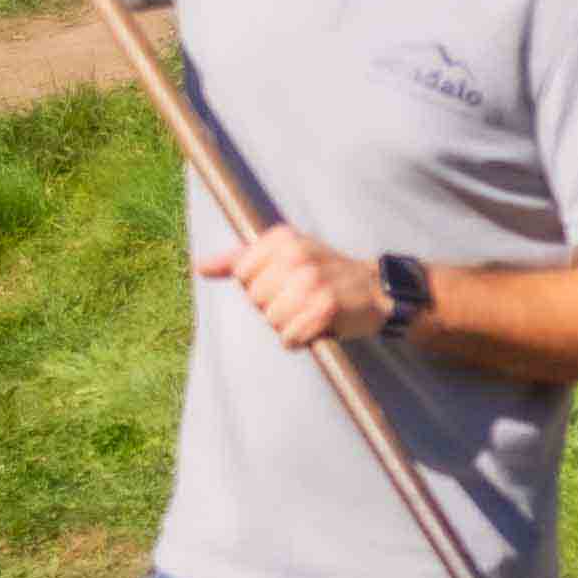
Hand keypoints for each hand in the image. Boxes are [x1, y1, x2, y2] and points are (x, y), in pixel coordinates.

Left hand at [198, 224, 382, 349]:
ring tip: (309, 312)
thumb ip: (240, 259)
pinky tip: (316, 326)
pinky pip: (290, 337)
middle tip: (301, 299)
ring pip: (272, 320)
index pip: (242, 274)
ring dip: (289, 325)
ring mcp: (312, 281)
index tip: (285, 282)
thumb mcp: (285, 254)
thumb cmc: (325, 272)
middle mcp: (297, 255)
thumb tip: (201, 267)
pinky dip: (301, 339)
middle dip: (274, 307)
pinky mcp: (325, 307)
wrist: (377, 289)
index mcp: (283, 238)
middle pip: (255, 299)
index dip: (260, 286)